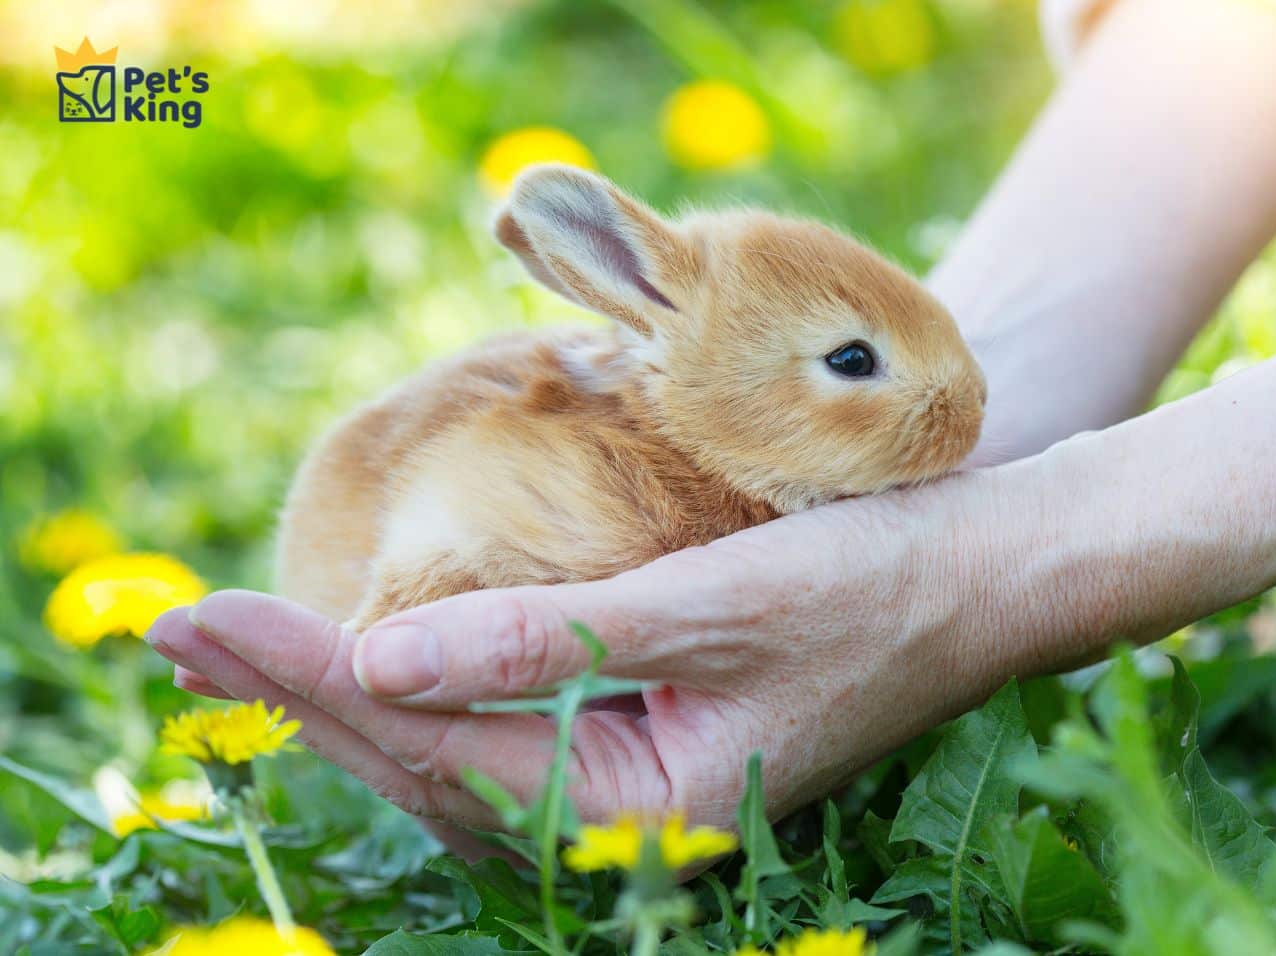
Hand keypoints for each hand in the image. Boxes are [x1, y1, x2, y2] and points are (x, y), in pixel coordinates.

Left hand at [147, 464, 1019, 828]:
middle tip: (175, 628)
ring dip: (338, 695)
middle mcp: (619, 814)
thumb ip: (550, 642)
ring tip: (237, 642)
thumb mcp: (714, 605)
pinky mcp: (631, 732)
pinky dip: (414, 691)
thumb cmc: (870, 586)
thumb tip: (382, 661)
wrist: (974, 577)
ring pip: (445, 753)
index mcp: (641, 808)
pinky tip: (359, 657)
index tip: (202, 622)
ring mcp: (623, 776)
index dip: (312, 683)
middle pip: (421, 763)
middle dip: (294, 694)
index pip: (438, 750)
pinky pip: (492, 730)